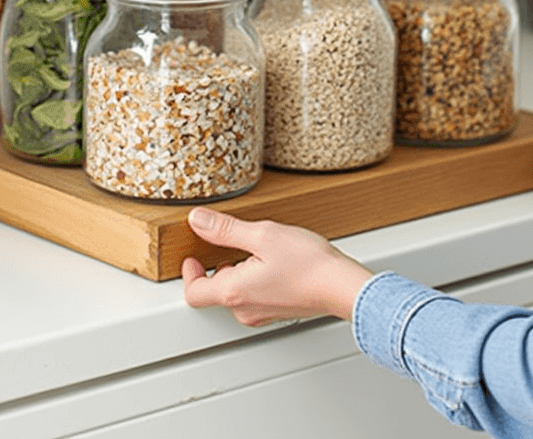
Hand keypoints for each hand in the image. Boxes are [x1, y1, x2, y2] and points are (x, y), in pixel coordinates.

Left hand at [182, 207, 373, 326]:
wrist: (343, 286)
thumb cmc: (308, 264)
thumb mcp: (263, 235)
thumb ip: (226, 229)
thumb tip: (198, 220)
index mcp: (234, 292)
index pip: (194, 292)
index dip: (189, 273)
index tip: (193, 256)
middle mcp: (245, 308)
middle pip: (216, 291)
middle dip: (217, 266)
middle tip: (227, 243)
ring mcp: (263, 312)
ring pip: (237, 293)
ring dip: (238, 271)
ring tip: (254, 249)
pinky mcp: (278, 310)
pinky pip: (255, 296)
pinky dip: (255, 278)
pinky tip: (273, 261)